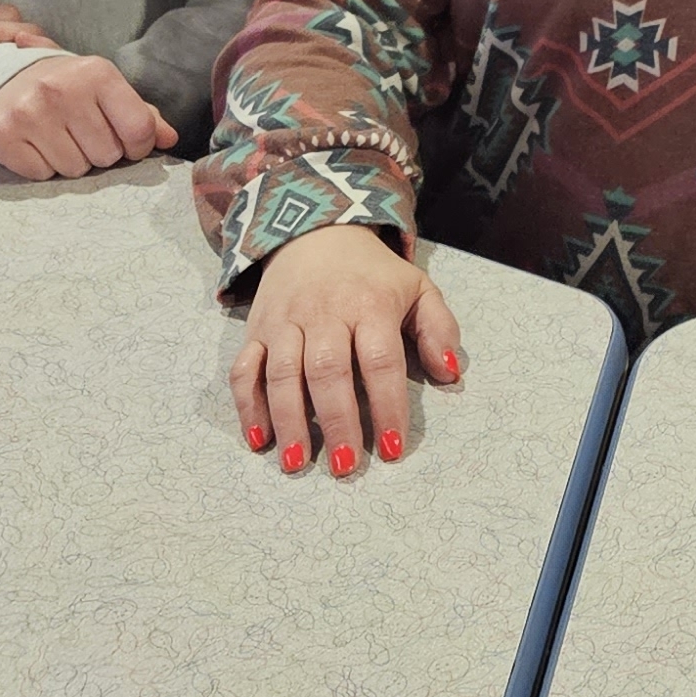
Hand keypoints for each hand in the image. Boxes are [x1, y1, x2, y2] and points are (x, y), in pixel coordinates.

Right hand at [0, 55, 176, 178]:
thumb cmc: (63, 88)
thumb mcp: (103, 89)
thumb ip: (140, 114)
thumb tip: (169, 139)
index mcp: (97, 73)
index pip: (139, 129)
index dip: (138, 146)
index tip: (127, 144)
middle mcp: (63, 89)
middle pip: (107, 155)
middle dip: (99, 153)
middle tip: (80, 134)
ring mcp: (29, 111)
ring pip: (74, 169)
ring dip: (70, 161)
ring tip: (56, 137)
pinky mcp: (1, 134)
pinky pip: (41, 175)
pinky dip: (41, 167)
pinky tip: (33, 144)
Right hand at [233, 224, 463, 475]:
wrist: (317, 230)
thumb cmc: (373, 274)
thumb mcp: (417, 288)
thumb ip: (439, 329)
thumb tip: (451, 375)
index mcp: (371, 304)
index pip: (380, 360)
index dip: (386, 406)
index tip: (391, 449)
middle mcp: (325, 312)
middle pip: (329, 371)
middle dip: (336, 421)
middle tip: (344, 466)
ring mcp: (286, 321)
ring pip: (283, 373)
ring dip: (289, 421)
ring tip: (297, 463)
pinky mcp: (256, 329)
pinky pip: (245, 369)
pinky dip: (248, 405)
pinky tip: (259, 439)